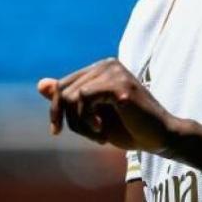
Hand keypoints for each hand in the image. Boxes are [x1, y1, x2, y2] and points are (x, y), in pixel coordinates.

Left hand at [37, 58, 179, 152]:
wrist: (161, 138)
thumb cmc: (129, 128)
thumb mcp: (92, 116)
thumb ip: (69, 100)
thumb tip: (40, 84)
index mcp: (101, 69)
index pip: (62, 86)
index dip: (55, 110)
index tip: (57, 131)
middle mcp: (107, 64)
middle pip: (63, 91)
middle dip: (69, 120)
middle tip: (90, 136)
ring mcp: (114, 72)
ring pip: (71, 96)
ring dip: (79, 123)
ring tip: (99, 134)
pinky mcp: (119, 85)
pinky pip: (83, 98)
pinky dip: (87, 120)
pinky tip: (102, 131)